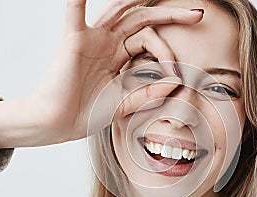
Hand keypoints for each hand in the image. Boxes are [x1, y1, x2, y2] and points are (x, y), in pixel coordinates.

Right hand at [0, 0, 202, 148]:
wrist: (59, 123)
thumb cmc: (87, 113)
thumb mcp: (125, 103)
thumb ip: (149, 93)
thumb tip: (177, 82)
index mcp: (119, 56)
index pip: (150, 41)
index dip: (167, 53)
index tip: (177, 74)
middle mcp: (107, 43)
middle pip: (141, 19)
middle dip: (170, 15)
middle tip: (197, 14)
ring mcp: (91, 39)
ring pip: (120, 11)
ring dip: (139, 0)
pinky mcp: (73, 41)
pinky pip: (76, 13)